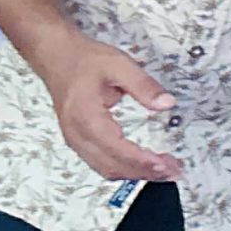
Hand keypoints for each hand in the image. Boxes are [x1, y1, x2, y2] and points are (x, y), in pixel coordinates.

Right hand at [35, 36, 181, 181]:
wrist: (56, 56)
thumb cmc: (83, 60)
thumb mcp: (119, 65)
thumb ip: (144, 85)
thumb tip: (166, 103)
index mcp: (85, 116)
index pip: (116, 148)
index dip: (142, 160)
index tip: (165, 164)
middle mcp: (77, 133)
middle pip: (111, 165)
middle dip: (145, 172)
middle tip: (174, 170)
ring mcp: (76, 139)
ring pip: (106, 168)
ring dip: (136, 174)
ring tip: (165, 171)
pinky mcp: (79, 139)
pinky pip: (101, 162)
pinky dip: (124, 168)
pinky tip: (143, 166)